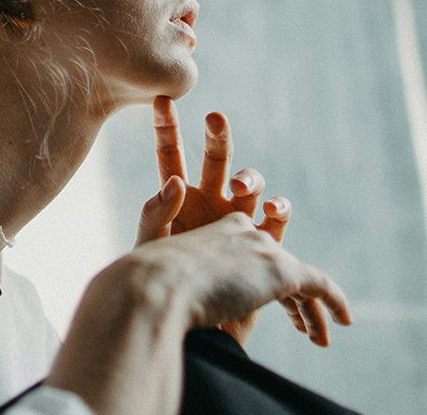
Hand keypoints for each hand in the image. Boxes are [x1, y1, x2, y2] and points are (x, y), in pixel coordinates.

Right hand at [46, 215, 351, 414]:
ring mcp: (262, 248)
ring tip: (318, 334)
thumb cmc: (141, 285)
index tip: (265, 302)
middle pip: (278, 255)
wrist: (153, 290)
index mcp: (212, 230)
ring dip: (312, 306)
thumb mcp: (150, 254)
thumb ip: (158, 218)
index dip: (260, 275)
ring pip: (301, 275)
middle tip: (300, 318)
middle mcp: (242, 231)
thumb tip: (174, 182)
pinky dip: (333, 303)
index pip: (250, 246)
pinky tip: (341, 322)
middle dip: (292, 284)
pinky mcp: (280, 270)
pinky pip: (317, 284)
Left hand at [136, 96, 292, 343]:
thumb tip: (173, 182)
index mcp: (177, 199)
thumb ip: (154, 215)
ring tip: (245, 188)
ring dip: (250, 178)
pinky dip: (277, 210)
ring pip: (251, 183)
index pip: (170, 156)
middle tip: (213, 118)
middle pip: (216, 160)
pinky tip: (272, 210)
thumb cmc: (164, 288)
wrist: (194, 327)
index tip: (161, 98)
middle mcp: (210, 201)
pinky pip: (276, 219)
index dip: (167, 128)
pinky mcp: (263, 244)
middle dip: (216, 137)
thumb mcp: (149, 251)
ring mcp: (239, 219)